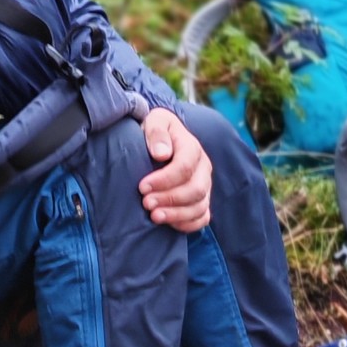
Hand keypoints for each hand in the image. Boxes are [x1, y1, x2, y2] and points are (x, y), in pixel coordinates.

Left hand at [139, 110, 212, 230]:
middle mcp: (203, 168)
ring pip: (200, 205)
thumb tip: (161, 153)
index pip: (185, 167)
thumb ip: (156, 132)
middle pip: (195, 189)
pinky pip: (202, 217)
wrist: (160, 142)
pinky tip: (168, 224)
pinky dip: (188, 224)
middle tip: (146, 203)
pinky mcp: (201, 201)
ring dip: (177, 214)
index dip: (164, 180)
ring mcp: (204, 185)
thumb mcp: (154, 121)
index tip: (142, 187)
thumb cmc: (154, 132)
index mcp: (192, 147)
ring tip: (154, 217)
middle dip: (170, 199)